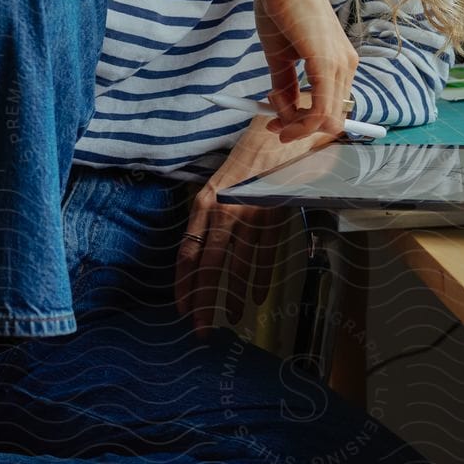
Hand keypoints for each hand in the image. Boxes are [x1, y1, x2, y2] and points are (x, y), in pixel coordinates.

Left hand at [174, 108, 336, 335]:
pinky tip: (257, 299)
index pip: (186, 253)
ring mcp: (249, 215)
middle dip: (203, 302)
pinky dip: (260, 280)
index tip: (182, 309)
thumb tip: (200, 252)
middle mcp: (223, 212)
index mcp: (204, 204)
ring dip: (234, 298)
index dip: (183, 285)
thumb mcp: (221, 186)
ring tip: (232, 319)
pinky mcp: (274, 216)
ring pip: (237, 267)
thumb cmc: (249, 160)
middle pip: (208, 267)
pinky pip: (264, 256)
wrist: (282, 133)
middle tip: (201, 330)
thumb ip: (211, 217)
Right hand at [201, 0, 358, 141]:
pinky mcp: (329, 65)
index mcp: (340, 60)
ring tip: (270, 108)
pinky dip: (299, 121)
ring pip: (326, 120)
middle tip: (271, 125)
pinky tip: (277, 110)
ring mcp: (341, 66)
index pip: (332, 106)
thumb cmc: (281, 8)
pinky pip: (320, 111)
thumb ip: (283, 84)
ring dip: (296, 125)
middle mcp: (348, 65)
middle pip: (330, 119)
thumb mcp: (280, 54)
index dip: (305, 121)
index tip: (276, 121)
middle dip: (299, 127)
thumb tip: (281, 110)